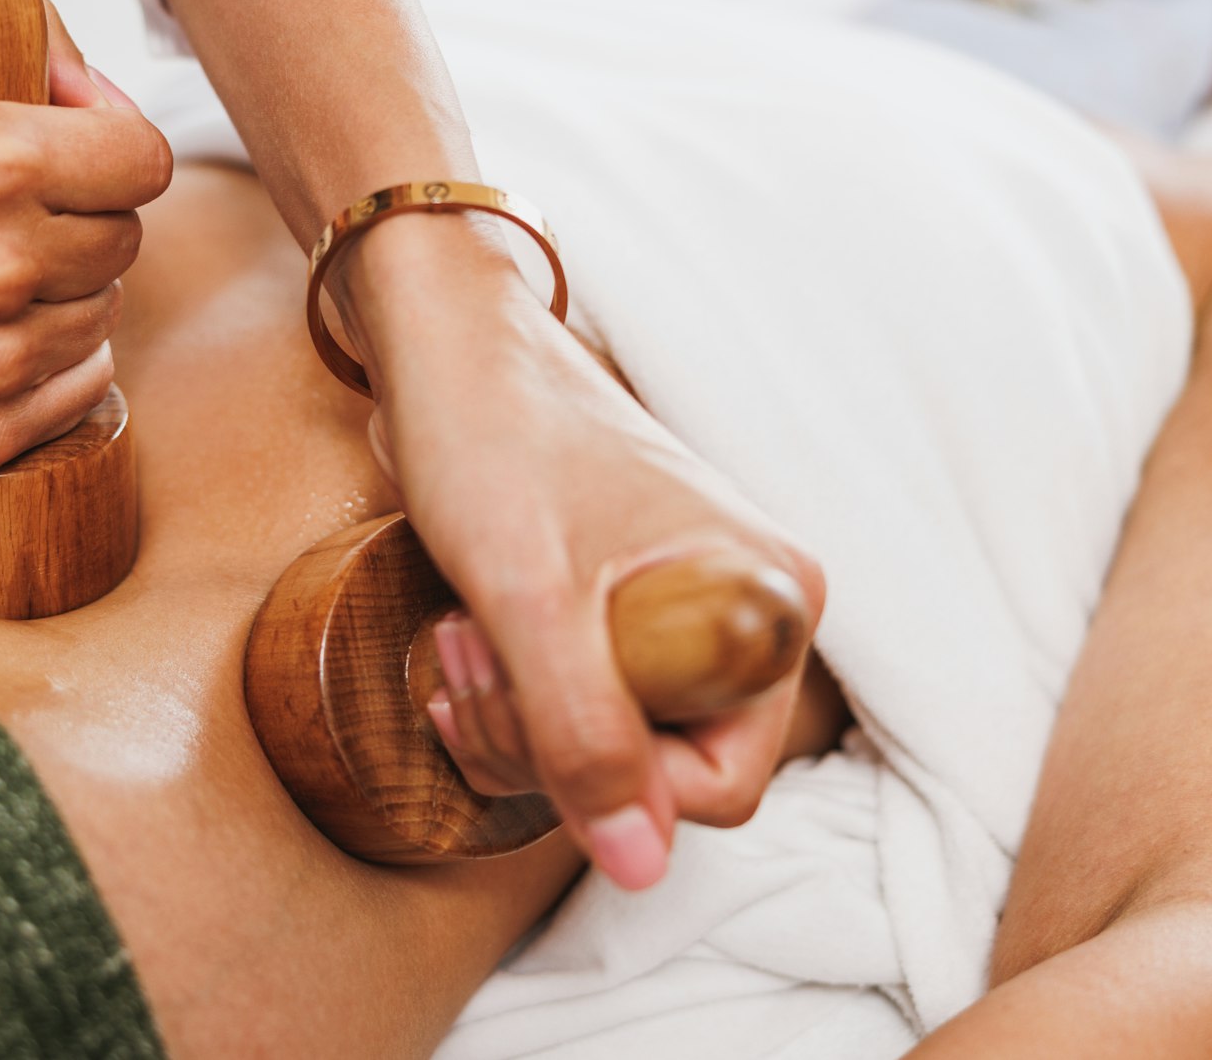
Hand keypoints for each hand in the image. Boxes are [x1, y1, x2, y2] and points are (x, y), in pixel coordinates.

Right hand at [0, 8, 171, 474]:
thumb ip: (7, 45)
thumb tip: (92, 80)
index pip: (143, 159)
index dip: (112, 143)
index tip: (76, 148)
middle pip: (125, 239)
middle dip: (81, 217)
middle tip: (13, 215)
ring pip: (100, 316)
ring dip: (60, 293)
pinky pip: (76, 391)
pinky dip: (49, 364)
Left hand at [335, 214, 824, 889]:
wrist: (443, 344)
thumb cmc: (492, 440)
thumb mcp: (528, 600)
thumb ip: (585, 734)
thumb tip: (640, 867)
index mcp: (767, 604)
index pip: (719, 784)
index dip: (606, 779)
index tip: (517, 707)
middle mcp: (746, 611)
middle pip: (661, 770)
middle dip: (544, 744)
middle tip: (463, 665)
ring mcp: (686, 606)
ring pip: (610, 740)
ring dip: (514, 720)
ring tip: (454, 643)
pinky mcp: (627, 600)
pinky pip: (583, 696)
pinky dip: (514, 693)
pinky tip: (463, 642)